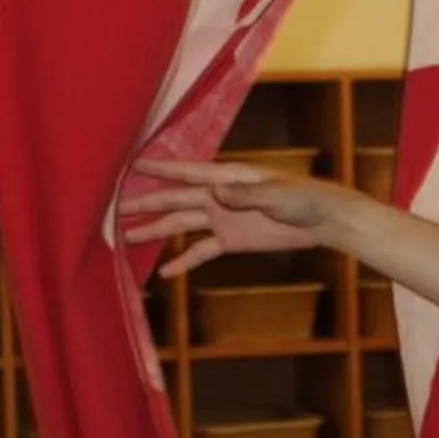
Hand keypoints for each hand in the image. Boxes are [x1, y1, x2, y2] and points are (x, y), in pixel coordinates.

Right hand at [117, 159, 350, 275]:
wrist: (322, 219)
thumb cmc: (303, 198)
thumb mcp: (276, 195)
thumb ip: (245, 195)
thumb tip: (214, 192)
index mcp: (227, 177)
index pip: (187, 172)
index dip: (159, 168)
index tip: (132, 164)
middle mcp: (217, 195)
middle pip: (175, 199)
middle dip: (146, 203)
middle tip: (116, 208)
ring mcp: (222, 218)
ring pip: (181, 224)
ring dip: (155, 231)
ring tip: (127, 238)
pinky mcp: (230, 240)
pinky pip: (200, 251)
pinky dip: (183, 261)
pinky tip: (164, 273)